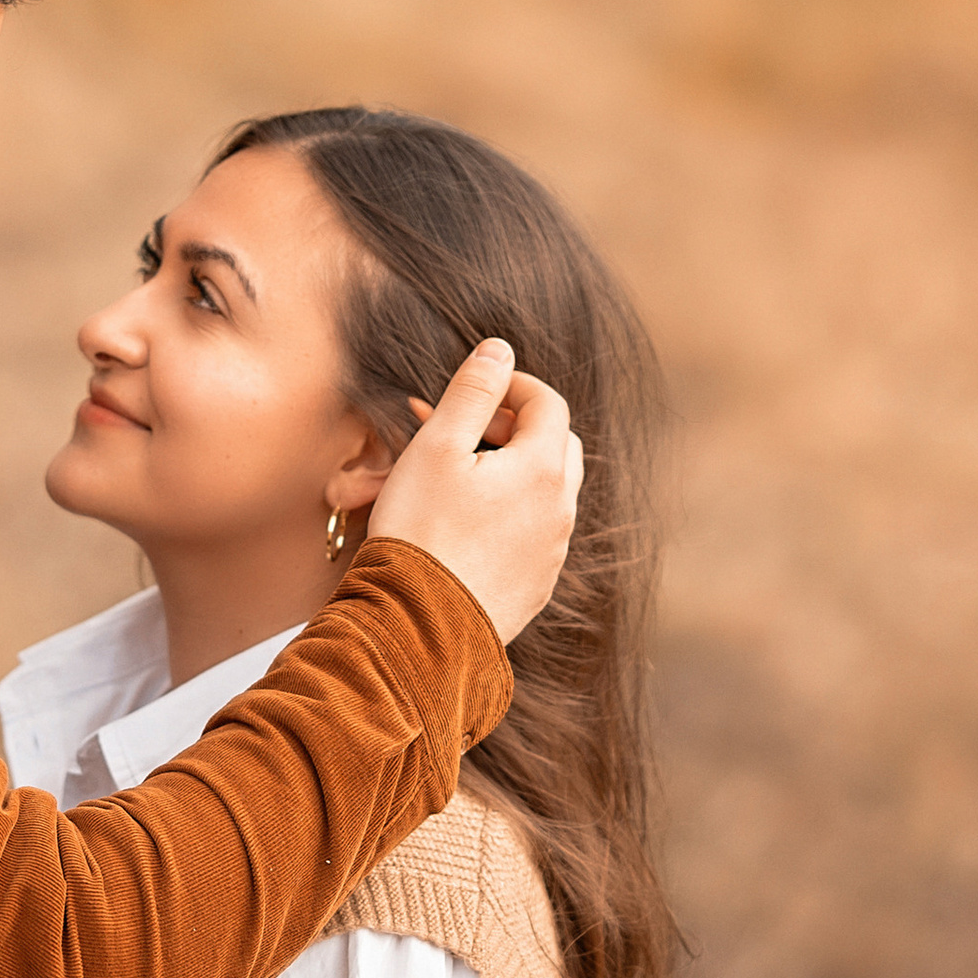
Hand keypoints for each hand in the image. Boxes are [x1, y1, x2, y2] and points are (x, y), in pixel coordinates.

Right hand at [363, 337, 580, 643]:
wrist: (417, 627)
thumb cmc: (421, 532)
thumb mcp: (436, 447)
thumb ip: (472, 391)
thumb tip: (499, 349)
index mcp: (543, 469)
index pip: (548, 403)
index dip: (513, 385)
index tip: (477, 387)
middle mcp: (560, 511)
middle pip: (556, 446)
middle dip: (515, 428)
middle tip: (465, 433)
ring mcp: (551, 553)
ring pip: (544, 493)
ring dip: (509, 473)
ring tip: (456, 480)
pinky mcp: (535, 587)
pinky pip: (532, 536)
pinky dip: (507, 516)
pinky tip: (464, 527)